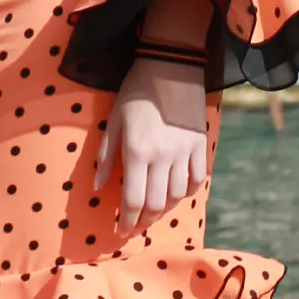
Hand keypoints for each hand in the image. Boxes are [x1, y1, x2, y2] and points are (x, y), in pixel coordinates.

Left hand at [96, 57, 207, 236]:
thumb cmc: (135, 93)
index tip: (120, 232)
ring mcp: (184, 151)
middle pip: (156, 204)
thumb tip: (99, 188)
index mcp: (137, 151)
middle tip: (135, 228)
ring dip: (163, 210)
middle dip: (144, 222)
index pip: (133, 200)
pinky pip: (196, 179)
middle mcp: (163, 156)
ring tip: (152, 213)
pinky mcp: (200, 144)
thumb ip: (106, 158)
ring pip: (177, 196)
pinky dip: (185, 191)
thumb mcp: (113, 123)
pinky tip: (175, 193)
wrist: (169, 66)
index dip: (127, 222)